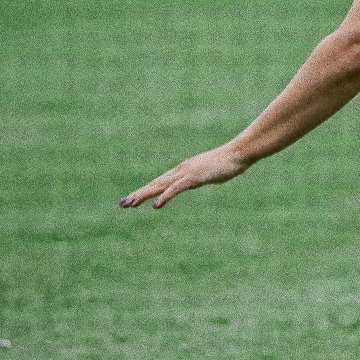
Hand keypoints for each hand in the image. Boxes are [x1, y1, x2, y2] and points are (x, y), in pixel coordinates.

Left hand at [119, 144, 250, 209]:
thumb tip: (197, 179)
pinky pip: (176, 189)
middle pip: (155, 184)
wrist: (238, 153)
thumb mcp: (210, 171)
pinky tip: (156, 206)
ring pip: (160, 186)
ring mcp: (186, 174)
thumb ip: (200, 176)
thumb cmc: (228, 162)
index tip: (132, 198)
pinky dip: (165, 197)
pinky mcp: (194, 178)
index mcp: (183, 170)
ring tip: (130, 203)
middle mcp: (180, 171)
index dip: (145, 190)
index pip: (160, 182)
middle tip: (122, 203)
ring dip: (144, 195)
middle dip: (138, 194)